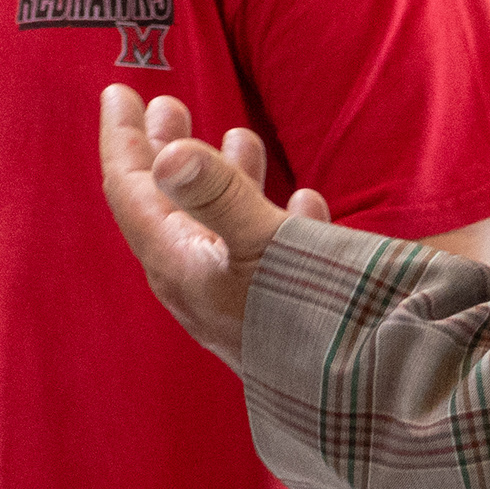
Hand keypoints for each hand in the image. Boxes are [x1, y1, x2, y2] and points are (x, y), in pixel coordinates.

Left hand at [98, 87, 327, 364]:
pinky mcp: (284, 313)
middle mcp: (202, 285)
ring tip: (238, 136)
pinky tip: (304, 200)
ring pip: (219, 227)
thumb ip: (218, 194)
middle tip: (169, 103)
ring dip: (223, 179)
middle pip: (168, 206)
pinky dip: (278, 218)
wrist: (373, 397)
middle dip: (166, 151)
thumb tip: (167, 156)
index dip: (123, 138)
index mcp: (182, 267)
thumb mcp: (267, 243)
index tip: (117, 91)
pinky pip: (270, 254)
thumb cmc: (314, 318)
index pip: (132, 191)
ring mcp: (241, 301)